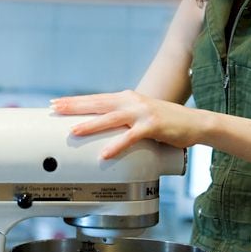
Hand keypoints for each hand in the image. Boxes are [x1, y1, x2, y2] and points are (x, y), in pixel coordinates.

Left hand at [51, 90, 199, 158]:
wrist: (195, 122)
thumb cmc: (167, 122)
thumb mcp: (141, 115)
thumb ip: (124, 119)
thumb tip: (103, 129)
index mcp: (127, 98)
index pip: (96, 98)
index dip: (75, 101)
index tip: (56, 103)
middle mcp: (133, 101)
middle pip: (98, 103)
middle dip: (75, 106)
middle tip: (55, 109)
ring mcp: (143, 113)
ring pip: (111, 118)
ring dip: (91, 125)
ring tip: (73, 131)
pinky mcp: (153, 126)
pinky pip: (131, 137)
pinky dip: (117, 145)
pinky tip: (105, 153)